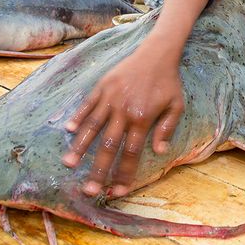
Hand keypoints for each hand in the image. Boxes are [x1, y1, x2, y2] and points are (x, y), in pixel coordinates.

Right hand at [62, 49, 184, 197]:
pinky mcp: (102, 86)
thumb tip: (160, 151)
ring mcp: (110, 98)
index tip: (118, 192)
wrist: (157, 52)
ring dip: (80, 147)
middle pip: (108, 146)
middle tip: (89, 191)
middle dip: (98, 171)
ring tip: (69, 164)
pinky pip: (87, 104)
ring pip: (92, 126)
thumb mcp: (176, 106)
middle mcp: (123, 111)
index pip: (130, 153)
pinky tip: (69, 130)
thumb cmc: (168, 82)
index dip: (123, 174)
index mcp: (142, 119)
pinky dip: (78, 117)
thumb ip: (167, 129)